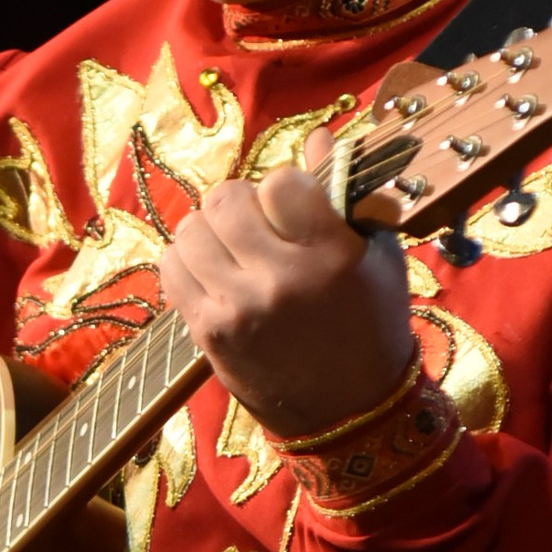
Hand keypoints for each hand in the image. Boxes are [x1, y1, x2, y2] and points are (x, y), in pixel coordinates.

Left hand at [155, 166, 414, 440]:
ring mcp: (236, 308)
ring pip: (192, 229)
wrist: (350, 415)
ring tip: (235, 251)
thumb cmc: (372, 329)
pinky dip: (189, 261)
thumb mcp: (380, 259)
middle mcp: (278, 280)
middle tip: (259, 227)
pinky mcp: (207, 332)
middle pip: (226, 199)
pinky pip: (171, 266)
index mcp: (329, 257)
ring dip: (212, 231)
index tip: (296, 208)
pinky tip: (215, 273)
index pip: (280, 181)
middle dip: (242, 204)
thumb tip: (316, 136)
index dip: (286, 187)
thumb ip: (348, 194)